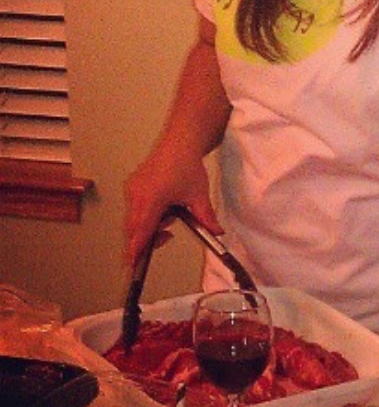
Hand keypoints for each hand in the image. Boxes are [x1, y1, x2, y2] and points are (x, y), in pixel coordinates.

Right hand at [123, 145, 222, 268]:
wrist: (179, 143)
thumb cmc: (187, 166)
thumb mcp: (199, 195)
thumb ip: (206, 217)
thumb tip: (217, 233)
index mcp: (152, 199)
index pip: (141, 230)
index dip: (136, 248)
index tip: (131, 264)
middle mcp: (137, 195)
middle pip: (134, 227)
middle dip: (147, 238)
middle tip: (167, 237)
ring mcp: (132, 189)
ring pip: (134, 218)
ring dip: (149, 224)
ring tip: (172, 216)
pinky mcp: (133, 185)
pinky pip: (135, 207)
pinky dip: (147, 214)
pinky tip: (166, 206)